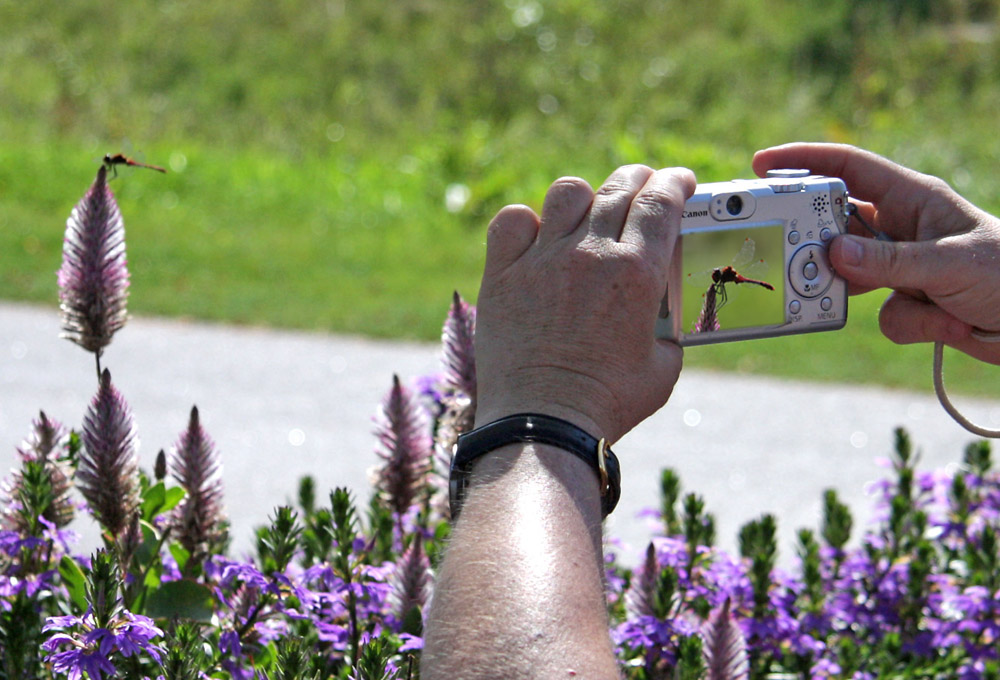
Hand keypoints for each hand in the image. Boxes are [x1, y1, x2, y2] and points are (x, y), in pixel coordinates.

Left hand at [474, 165, 696, 441]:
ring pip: (568, 193)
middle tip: (644, 185)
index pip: (662, 202)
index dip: (674, 183)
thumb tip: (661, 313)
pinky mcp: (503, 276)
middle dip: (640, 178)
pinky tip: (535, 238)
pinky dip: (525, 222)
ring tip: (589, 214)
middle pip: (619, 188)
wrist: (543, 425)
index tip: (679, 181)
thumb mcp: (663, 367)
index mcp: (637, 273)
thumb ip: (667, 329)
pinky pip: (512, 222)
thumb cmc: (607, 404)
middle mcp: (591, 255)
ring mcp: (543, 261)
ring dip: (586, 197)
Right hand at [754, 143, 999, 364]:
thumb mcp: (949, 264)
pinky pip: (881, 316)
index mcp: (913, 199)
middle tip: (791, 254)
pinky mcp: (909, 302)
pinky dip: (909, 325)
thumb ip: (889, 262)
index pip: (849, 169)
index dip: (805, 161)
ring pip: (850, 278)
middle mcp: (902, 229)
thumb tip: (833, 255)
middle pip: (837, 226)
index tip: (763, 164)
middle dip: (818, 244)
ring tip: (879, 302)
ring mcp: (902, 267)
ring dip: (865, 297)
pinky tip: (948, 324)